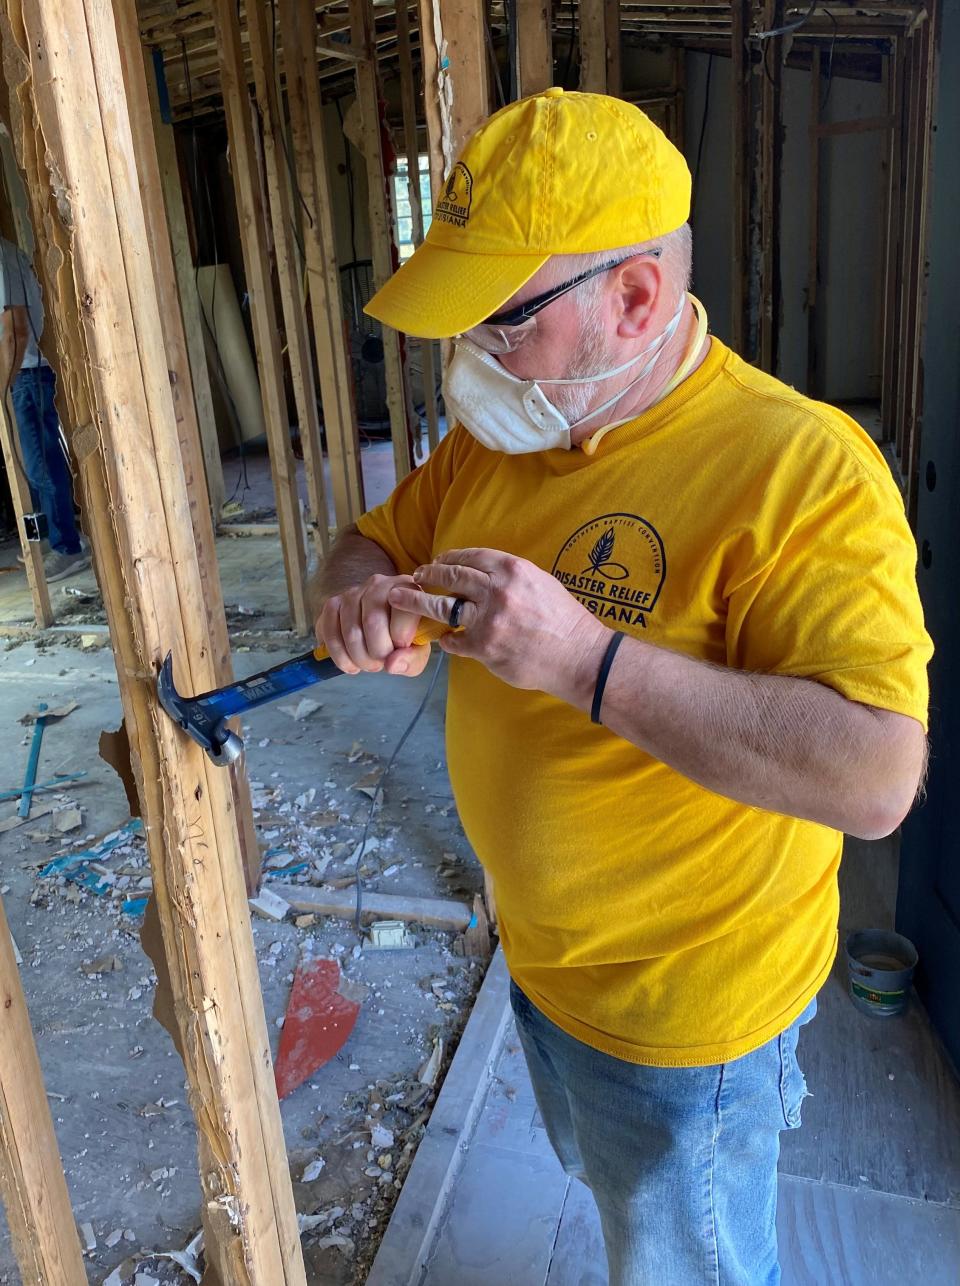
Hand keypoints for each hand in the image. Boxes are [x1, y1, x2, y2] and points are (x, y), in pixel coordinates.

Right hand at [316, 573, 431, 677]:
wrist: (381, 628)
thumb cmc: (403, 637)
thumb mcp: (417, 650)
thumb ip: (412, 659)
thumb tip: (391, 664)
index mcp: (407, 588)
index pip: (403, 612)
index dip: (401, 640)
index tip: (400, 650)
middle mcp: (379, 584)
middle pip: (373, 623)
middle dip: (378, 653)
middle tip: (382, 663)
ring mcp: (353, 593)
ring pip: (351, 631)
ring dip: (359, 658)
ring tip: (369, 665)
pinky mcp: (333, 604)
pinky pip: (330, 632)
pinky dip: (340, 656)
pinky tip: (350, 664)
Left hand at [386, 547, 610, 701]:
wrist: (578, 655)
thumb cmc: (563, 619)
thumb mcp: (539, 582)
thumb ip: (509, 576)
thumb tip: (481, 572)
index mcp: (512, 570)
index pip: (469, 556)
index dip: (448, 558)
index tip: (437, 561)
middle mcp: (497, 590)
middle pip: (450, 577)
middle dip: (427, 575)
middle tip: (414, 576)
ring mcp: (489, 620)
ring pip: (442, 606)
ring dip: (418, 601)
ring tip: (401, 598)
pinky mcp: (484, 647)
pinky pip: (454, 641)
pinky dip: (446, 640)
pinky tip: (444, 640)